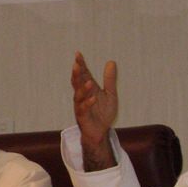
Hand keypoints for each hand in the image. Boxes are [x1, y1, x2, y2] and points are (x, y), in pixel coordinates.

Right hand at [71, 51, 117, 170]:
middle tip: (76, 64)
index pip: (83, 74)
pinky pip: (83, 109)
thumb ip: (110, 80)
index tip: (78, 54)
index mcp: (88, 89)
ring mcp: (81, 106)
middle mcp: (82, 96)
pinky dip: (88, 103)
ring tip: (89, 82)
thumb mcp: (110, 94)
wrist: (101, 132)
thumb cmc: (103, 113)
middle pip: (77, 83)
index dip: (80, 64)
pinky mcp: (82, 117)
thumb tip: (111, 62)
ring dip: (83, 89)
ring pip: (78, 96)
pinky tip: (93, 98)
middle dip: (76, 74)